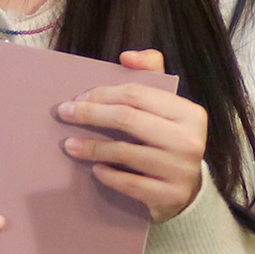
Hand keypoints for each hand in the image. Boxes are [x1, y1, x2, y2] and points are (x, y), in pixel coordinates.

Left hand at [59, 49, 208, 222]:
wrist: (189, 190)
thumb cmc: (169, 140)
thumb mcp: (167, 107)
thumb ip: (151, 74)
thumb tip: (126, 57)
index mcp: (189, 112)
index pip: (136, 94)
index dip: (102, 94)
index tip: (78, 98)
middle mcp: (189, 140)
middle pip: (128, 119)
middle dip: (90, 114)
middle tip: (64, 114)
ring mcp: (181, 170)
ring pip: (125, 152)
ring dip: (91, 147)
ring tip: (69, 145)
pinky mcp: (170, 196)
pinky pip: (130, 183)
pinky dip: (108, 175)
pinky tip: (94, 169)